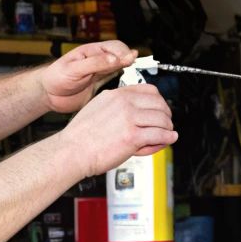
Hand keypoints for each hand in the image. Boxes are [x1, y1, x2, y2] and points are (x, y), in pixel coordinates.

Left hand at [40, 40, 135, 113]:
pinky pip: (115, 81)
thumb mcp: (74, 69)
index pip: (115, 47)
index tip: (129, 61)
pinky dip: (122, 81)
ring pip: (120, 68)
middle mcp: (98, 60)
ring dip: (128, 69)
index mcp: (92, 51)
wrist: (47, 95)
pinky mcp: (99, 86)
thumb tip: (115, 59)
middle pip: (121, 55)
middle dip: (129, 59)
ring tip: (134, 72)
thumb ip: (95, 64)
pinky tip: (126, 84)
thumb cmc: (55, 77)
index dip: (124, 53)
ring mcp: (100, 73)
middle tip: (134, 66)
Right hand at [59, 84, 175, 176]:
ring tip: (167, 133)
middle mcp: (124, 103)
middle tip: (167, 123)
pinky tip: (168, 139)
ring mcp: (129, 118)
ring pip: (161, 119)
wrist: (72, 151)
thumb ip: (117, 107)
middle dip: (166, 114)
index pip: (148, 90)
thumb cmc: (80, 137)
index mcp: (115, 95)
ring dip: (167, 127)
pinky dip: (167, 137)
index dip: (159, 100)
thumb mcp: (97, 109)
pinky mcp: (133, 136)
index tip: (160, 108)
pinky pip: (159, 134)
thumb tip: (135, 112)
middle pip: (158, 103)